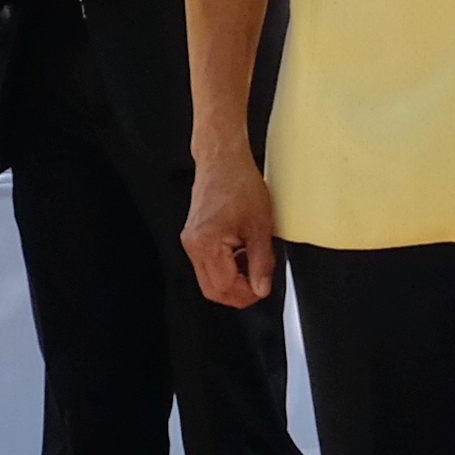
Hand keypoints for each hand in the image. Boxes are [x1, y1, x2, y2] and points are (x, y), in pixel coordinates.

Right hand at [184, 154, 280, 308]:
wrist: (223, 160)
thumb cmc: (239, 183)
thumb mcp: (260, 226)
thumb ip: (262, 262)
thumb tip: (262, 287)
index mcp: (207, 243)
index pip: (224, 287)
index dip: (246, 294)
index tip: (262, 289)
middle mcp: (194, 245)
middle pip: (212, 290)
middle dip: (237, 293)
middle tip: (258, 284)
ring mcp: (191, 241)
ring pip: (209, 279)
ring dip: (232, 279)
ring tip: (251, 262)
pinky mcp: (194, 236)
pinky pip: (207, 264)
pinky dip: (226, 266)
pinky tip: (241, 253)